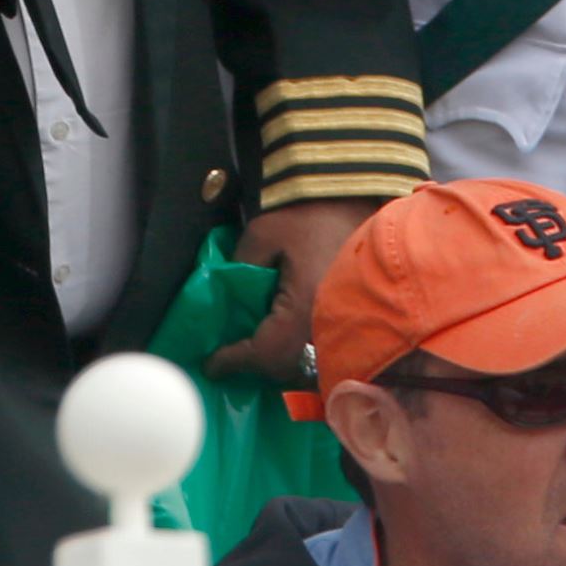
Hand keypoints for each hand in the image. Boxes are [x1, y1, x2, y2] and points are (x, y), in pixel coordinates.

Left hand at [205, 194, 380, 378]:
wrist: (354, 197)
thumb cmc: (308, 214)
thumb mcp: (262, 234)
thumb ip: (240, 268)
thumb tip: (227, 298)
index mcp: (305, 305)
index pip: (267, 352)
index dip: (236, 361)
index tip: (211, 364)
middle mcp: (328, 324)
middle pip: (289, 368)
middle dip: (256, 366)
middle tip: (228, 359)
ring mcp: (345, 325)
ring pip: (310, 366)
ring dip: (280, 365)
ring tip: (253, 353)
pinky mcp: (351, 318)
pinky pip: (325, 354)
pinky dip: (300, 356)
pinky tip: (282, 343)